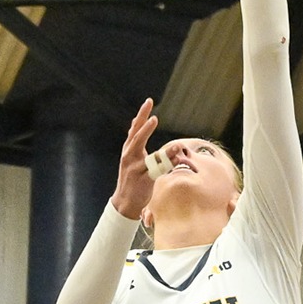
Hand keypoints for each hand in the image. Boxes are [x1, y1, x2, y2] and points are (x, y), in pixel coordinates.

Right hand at [109, 99, 158, 218]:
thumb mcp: (133, 157)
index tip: (149, 101)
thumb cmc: (132, 177)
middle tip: (154, 116)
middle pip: (137, 138)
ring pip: (147, 155)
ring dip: (158, 149)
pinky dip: (167, 163)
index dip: (142, 115)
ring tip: (169, 141)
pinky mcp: (143, 180)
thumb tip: (141, 121)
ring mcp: (135, 169)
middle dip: (145, 126)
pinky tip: (177, 157)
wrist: (125, 202)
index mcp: (129, 149)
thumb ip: (137, 141)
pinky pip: (157, 170)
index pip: (135, 129)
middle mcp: (130, 157)